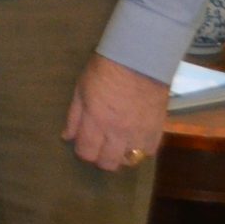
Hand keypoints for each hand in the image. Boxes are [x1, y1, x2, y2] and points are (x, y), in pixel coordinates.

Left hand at [63, 53, 169, 172]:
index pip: (87, 152)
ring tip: (118, 145)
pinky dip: (141, 149)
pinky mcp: (157, 130)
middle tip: (100, 147)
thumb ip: (74, 116)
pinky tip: (136, 139)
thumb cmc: (104, 70)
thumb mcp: (81, 89)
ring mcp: (139, 133)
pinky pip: (149, 152)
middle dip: (101, 158)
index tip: (84, 145)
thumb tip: (67, 137)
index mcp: (96, 121)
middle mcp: (117, 132)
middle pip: (108, 163)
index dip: (83, 152)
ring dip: (121, 155)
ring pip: (129, 161)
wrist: (138, 60)